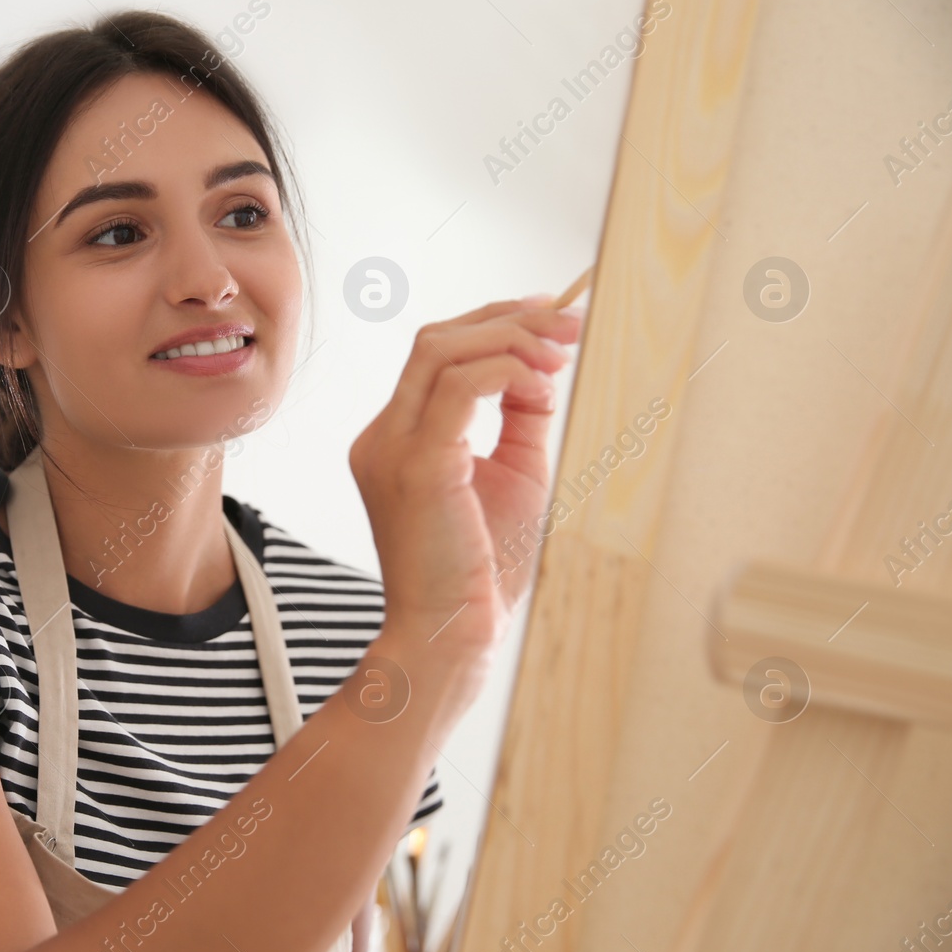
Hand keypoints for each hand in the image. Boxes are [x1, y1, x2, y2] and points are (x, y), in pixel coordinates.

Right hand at [349, 295, 581, 656]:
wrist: (452, 634)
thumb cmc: (479, 571)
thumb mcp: (511, 475)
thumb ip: (517, 420)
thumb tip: (540, 371)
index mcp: (396, 439)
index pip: (435, 355)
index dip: (493, 324)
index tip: (548, 317)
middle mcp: (382, 436)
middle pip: (435, 340)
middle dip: (508, 319)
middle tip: (569, 323)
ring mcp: (392, 448)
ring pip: (442, 351)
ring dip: (512, 340)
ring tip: (562, 352)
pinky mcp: (417, 466)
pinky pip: (460, 388)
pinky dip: (507, 373)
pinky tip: (542, 387)